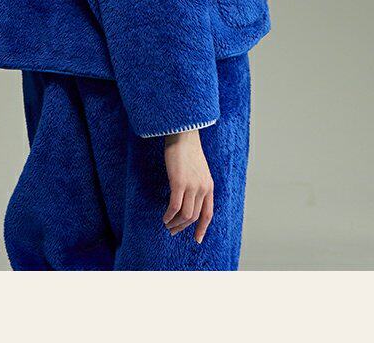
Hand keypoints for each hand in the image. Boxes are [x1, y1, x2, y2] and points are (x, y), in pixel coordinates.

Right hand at [162, 128, 213, 242]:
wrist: (183, 135)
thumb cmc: (187, 150)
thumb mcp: (198, 169)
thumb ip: (197, 183)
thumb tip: (189, 197)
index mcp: (209, 186)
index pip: (208, 213)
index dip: (202, 228)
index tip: (197, 239)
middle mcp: (202, 188)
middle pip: (194, 217)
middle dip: (183, 227)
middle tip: (172, 231)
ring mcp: (191, 186)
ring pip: (185, 215)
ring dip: (175, 223)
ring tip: (167, 225)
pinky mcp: (179, 183)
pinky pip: (174, 206)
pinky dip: (169, 215)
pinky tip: (164, 217)